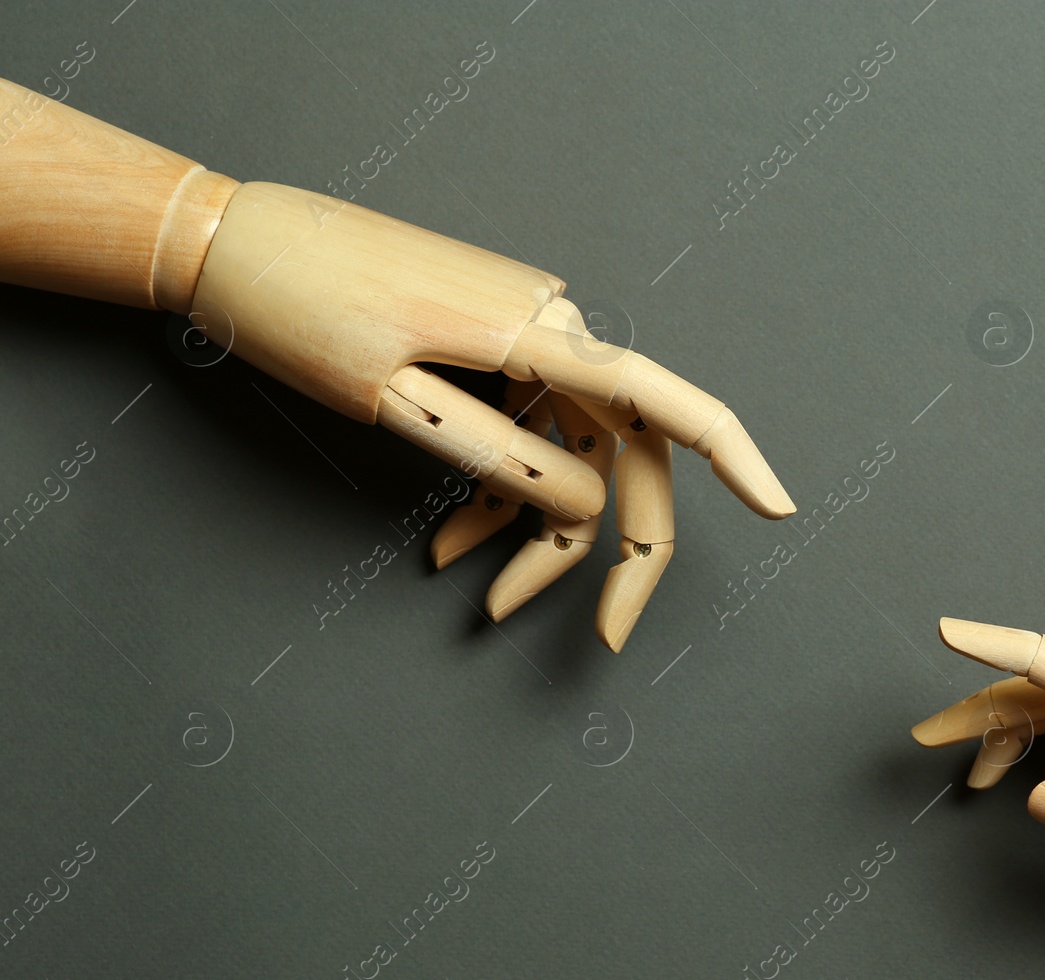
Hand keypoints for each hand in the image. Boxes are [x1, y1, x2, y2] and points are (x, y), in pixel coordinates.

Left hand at [190, 183, 793, 650]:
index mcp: (536, 330)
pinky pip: (521, 432)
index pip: (661, 398)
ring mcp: (520, 336)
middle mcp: (548, 328)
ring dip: (530, 530)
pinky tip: (448, 545)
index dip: (733, 455)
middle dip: (612, 550)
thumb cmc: (298, 309)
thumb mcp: (394, 398)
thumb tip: (584, 503)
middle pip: (621, 452)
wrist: (225, 242)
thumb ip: (497, 454)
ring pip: (567, 454)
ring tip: (474, 594)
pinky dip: (495, 492)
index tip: (780, 509)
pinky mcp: (489, 348)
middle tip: (600, 634)